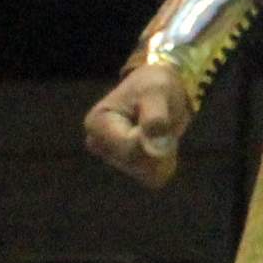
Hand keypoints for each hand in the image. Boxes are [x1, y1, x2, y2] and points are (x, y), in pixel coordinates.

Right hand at [83, 64, 191, 190]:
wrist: (160, 89)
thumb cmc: (154, 85)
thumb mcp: (157, 92)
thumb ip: (155, 117)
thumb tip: (154, 148)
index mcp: (97, 124)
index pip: (128, 148)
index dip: (151, 137)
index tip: (155, 116)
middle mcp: (100, 146)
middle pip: (137, 164)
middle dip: (158, 147)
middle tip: (161, 123)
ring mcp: (113, 159)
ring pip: (147, 174)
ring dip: (163, 154)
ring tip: (159, 130)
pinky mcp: (129, 168)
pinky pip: (154, 177)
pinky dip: (165, 162)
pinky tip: (160, 142)